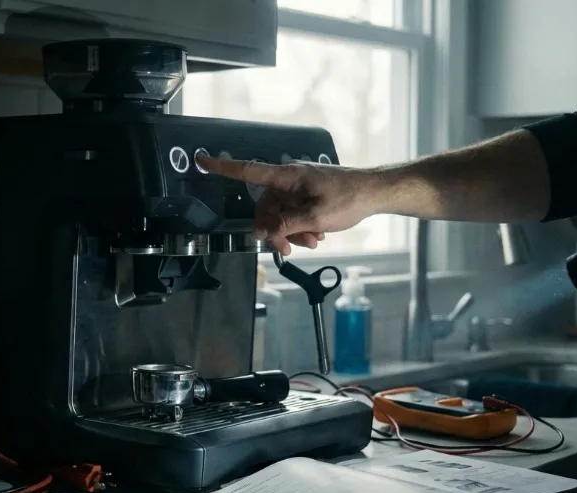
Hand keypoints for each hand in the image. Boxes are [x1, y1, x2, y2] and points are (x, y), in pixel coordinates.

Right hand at [196, 155, 381, 254]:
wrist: (375, 193)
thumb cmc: (348, 198)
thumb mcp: (315, 217)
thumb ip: (285, 225)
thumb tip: (262, 232)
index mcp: (287, 176)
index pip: (248, 171)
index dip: (223, 167)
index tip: (201, 159)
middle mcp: (289, 179)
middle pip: (265, 207)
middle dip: (274, 230)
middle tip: (286, 249)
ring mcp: (298, 187)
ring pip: (280, 215)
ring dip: (291, 232)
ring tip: (313, 242)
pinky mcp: (307, 195)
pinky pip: (293, 213)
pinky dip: (301, 227)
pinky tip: (317, 235)